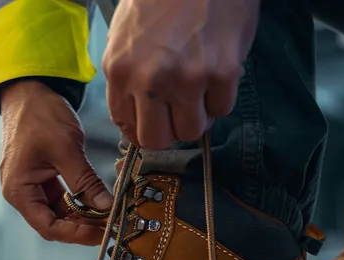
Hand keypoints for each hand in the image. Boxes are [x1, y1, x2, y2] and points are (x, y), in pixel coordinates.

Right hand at [0, 80, 113, 244]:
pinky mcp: (42, 176)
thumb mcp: (66, 149)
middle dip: (82, 226)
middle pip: (54, 222)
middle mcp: (22, 192)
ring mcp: (31, 184)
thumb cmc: (39, 115)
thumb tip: (106, 206)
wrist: (30, 90)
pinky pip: (62, 197)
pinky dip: (80, 200)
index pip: (48, 227)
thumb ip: (86, 182)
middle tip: (110, 225)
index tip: (101, 232)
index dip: (76, 234)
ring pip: (60, 211)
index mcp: (19, 190)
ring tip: (107, 214)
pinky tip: (97, 199)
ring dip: (83, 215)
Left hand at [103, 0, 259, 149]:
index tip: (155, 123)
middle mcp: (150, 80)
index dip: (143, 129)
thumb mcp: (125, 36)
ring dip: (197, 116)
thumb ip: (127, 77)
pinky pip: (222, 109)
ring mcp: (188, 79)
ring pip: (192, 131)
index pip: (127, 126)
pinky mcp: (223, 73)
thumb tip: (137, 115)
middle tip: (179, 112)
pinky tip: (217, 73)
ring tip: (199, 91)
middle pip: (157, 139)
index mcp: (120, 71)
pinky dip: (221, 97)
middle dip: (169, 130)